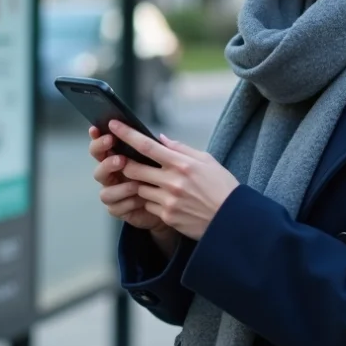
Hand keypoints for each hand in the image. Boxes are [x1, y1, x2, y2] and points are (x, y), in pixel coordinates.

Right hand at [87, 126, 174, 239]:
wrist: (173, 206)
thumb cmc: (167, 179)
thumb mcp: (168, 161)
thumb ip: (163, 149)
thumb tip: (160, 137)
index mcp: (120, 158)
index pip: (104, 146)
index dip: (98, 138)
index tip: (98, 129)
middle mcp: (113, 176)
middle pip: (99, 169)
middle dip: (107, 162)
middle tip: (121, 159)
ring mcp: (114, 194)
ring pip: (104, 193)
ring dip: (120, 188)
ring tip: (136, 185)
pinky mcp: (119, 210)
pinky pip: (116, 208)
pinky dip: (128, 203)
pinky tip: (141, 200)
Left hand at [110, 120, 239, 240]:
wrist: (231, 220)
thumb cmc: (221, 187)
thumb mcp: (207, 161)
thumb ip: (181, 149)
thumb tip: (160, 138)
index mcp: (182, 164)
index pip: (147, 146)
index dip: (127, 134)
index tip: (113, 125)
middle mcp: (173, 181)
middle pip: (134, 169)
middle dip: (125, 164)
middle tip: (123, 160)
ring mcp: (168, 200)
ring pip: (139, 188)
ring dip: (141, 184)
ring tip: (156, 184)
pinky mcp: (167, 216)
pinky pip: (148, 206)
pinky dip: (151, 201)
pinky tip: (166, 200)